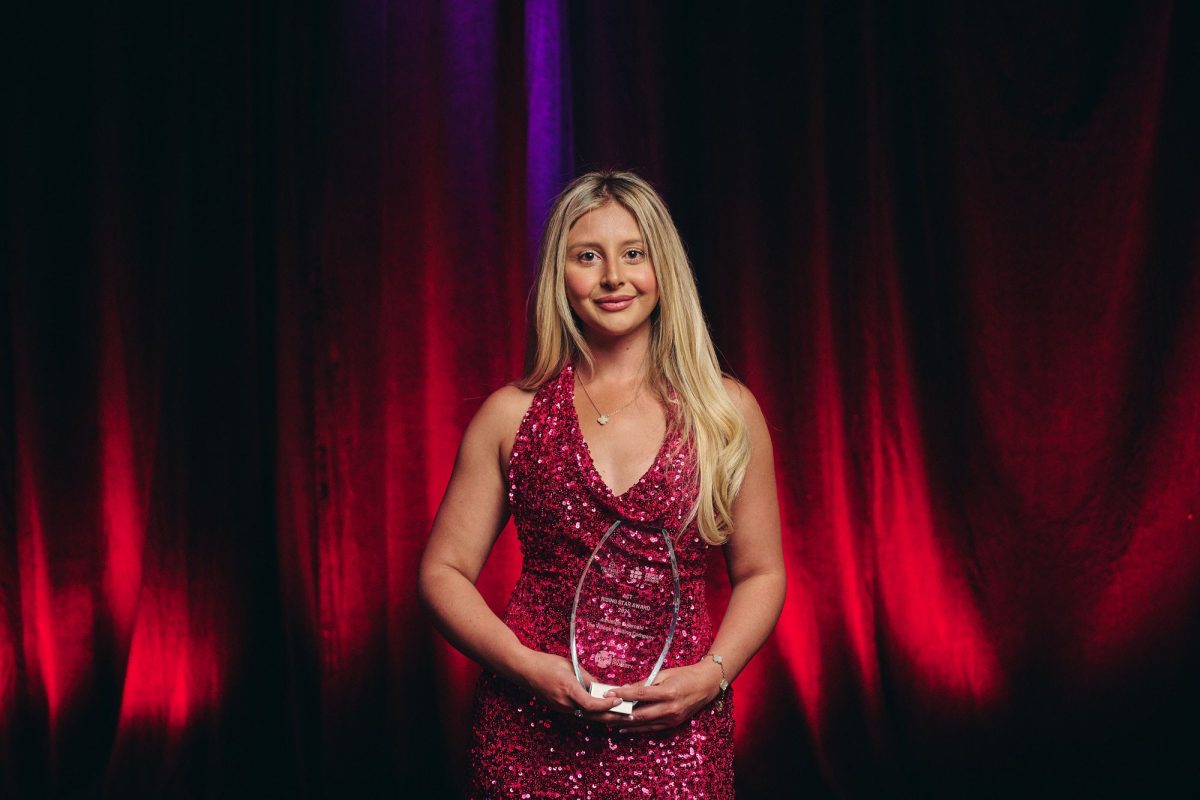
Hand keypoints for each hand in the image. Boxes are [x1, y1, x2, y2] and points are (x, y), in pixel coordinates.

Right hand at [517, 649, 624, 717]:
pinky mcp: (559, 708)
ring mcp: (561, 707)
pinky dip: (592, 711)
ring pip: (586, 715)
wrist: (524, 670)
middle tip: (627, 714)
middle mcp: (564, 703)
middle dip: (611, 716)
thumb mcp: (570, 665)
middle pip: (592, 715)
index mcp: (568, 689)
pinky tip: (602, 709)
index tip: (619, 700)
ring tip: (619, 712)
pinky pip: (579, 712)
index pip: (591, 705)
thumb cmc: (546, 663)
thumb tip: (602, 687)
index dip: (607, 705)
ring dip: (603, 715)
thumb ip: (587, 678)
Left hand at [593, 662, 722, 733]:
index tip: (609, 693)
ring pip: (643, 723)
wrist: (707, 685)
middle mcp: (670, 708)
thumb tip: (626, 688)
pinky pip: (651, 728)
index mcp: (668, 692)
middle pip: (639, 713)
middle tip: (604, 709)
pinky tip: (624, 726)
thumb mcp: (664, 674)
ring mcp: (672, 719)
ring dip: (625, 722)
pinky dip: (636, 728)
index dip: (623, 694)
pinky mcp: (672, 724)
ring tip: (608, 720)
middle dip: (620, 712)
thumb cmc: (685, 675)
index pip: (640, 695)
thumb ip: (645, 683)